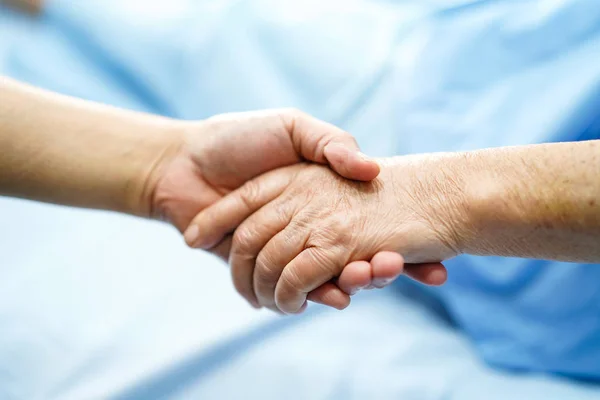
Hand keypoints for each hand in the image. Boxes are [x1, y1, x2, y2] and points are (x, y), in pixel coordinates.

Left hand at [186, 160, 454, 312]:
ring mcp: (288, 248)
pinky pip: (297, 287)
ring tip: (376, 275)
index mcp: (321, 195)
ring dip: (357, 282)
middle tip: (405, 267)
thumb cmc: (237, 138)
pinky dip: (318, 294)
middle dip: (381, 266)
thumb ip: (330, 143)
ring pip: (331, 275)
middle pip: (354, 254)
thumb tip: (370, 169)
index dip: (397, 238)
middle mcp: (309, 225)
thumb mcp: (293, 128)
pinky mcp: (263, 269)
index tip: (428, 252)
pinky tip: (340, 294)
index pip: (367, 221)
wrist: (182, 163)